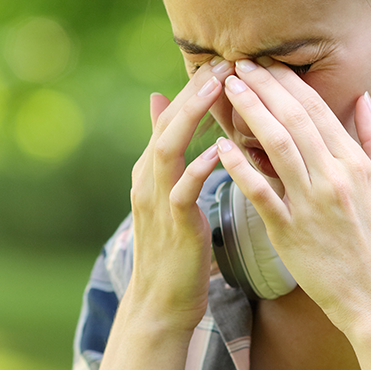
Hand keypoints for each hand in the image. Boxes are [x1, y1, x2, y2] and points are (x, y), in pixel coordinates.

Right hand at [123, 58, 234, 333]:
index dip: (193, 91)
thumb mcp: (172, 198)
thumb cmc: (177, 251)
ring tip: (218, 91)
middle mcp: (148, 181)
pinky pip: (183, 191)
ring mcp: (157, 202)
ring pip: (169, 149)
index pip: (170, 120)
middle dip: (194, 93)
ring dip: (193, 117)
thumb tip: (165, 111)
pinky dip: (199, 168)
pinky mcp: (173, 226)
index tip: (222, 65)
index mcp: (151, 172)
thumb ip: (171, 156)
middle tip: (222, 65)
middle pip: (167, 124)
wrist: (161, 304)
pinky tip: (218, 152)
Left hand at [217, 58, 370, 331]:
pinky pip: (261, 193)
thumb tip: (364, 99)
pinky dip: (241, 168)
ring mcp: (310, 204)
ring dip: (251, 113)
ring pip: (277, 147)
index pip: (319, 112)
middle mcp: (334, 178)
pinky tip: (222, 147)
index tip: (269, 65)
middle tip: (240, 65)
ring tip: (230, 90)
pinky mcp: (289, 231)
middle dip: (265, 88)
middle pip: (294, 120)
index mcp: (356, 165)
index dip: (290, 84)